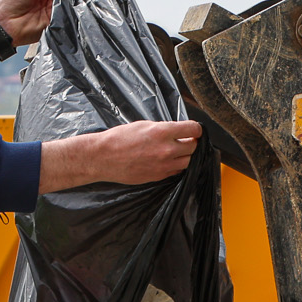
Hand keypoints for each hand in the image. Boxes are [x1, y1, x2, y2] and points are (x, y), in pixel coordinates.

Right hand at [38, 121, 202, 191]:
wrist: (104, 157)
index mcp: (163, 132)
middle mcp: (167, 149)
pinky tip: (168, 160)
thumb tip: (178, 130)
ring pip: (188, 161)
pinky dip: (176, 166)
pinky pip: (177, 171)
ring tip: (177, 151)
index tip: (194, 130)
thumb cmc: (119, 138)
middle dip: (192, 142)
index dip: (196, 129)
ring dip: (186, 155)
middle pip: (194, 147)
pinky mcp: (159, 176)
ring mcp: (164, 165)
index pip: (193, 129)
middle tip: (185, 140)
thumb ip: (164, 128)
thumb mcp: (143, 125)